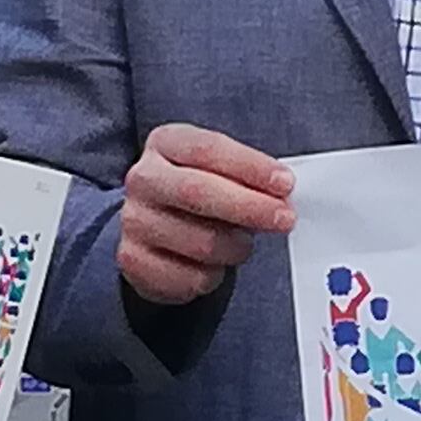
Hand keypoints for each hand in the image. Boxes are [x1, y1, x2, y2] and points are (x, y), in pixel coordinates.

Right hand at [122, 123, 293, 307]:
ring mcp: (134, 221)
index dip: (250, 166)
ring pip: (201, 242)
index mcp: (165, 143)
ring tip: (242, 243)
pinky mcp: (134, 261)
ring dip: (236, 247)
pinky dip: (214, 275)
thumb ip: (245, 175)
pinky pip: (190, 277)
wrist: (151, 229)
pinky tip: (214, 264)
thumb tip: (284, 194)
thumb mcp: (216, 169)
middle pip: (198, 192)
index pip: (209, 149)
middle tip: (284, 219)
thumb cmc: (197, 193)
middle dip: (249, 207)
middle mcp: (143, 179)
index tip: (285, 184)